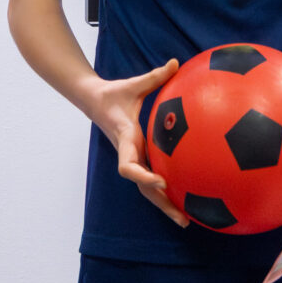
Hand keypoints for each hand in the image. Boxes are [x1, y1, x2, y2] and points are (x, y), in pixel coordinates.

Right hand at [86, 59, 189, 227]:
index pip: (129, 165)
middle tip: (182, 218)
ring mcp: (134, 158)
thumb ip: (155, 76)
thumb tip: (176, 62)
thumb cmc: (115, 93)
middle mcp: (130, 153)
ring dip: (164, 203)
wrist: (95, 101)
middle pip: (142, 187)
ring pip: (147, 188)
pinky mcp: (139, 157)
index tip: (161, 181)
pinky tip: (185, 198)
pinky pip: (151, 178)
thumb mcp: (134, 83)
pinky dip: (165, 190)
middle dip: (161, 202)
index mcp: (126, 139)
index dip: (143, 176)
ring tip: (186, 220)